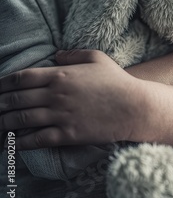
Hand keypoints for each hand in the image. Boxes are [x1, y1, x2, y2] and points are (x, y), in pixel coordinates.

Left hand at [0, 50, 145, 149]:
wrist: (136, 107)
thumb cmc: (118, 81)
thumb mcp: (98, 58)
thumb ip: (73, 54)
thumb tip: (55, 55)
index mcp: (60, 75)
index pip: (21, 78)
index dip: (3, 84)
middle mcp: (55, 95)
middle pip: (15, 100)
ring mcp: (60, 116)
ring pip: (20, 120)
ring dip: (3, 124)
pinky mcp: (68, 134)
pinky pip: (36, 139)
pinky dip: (19, 142)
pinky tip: (11, 143)